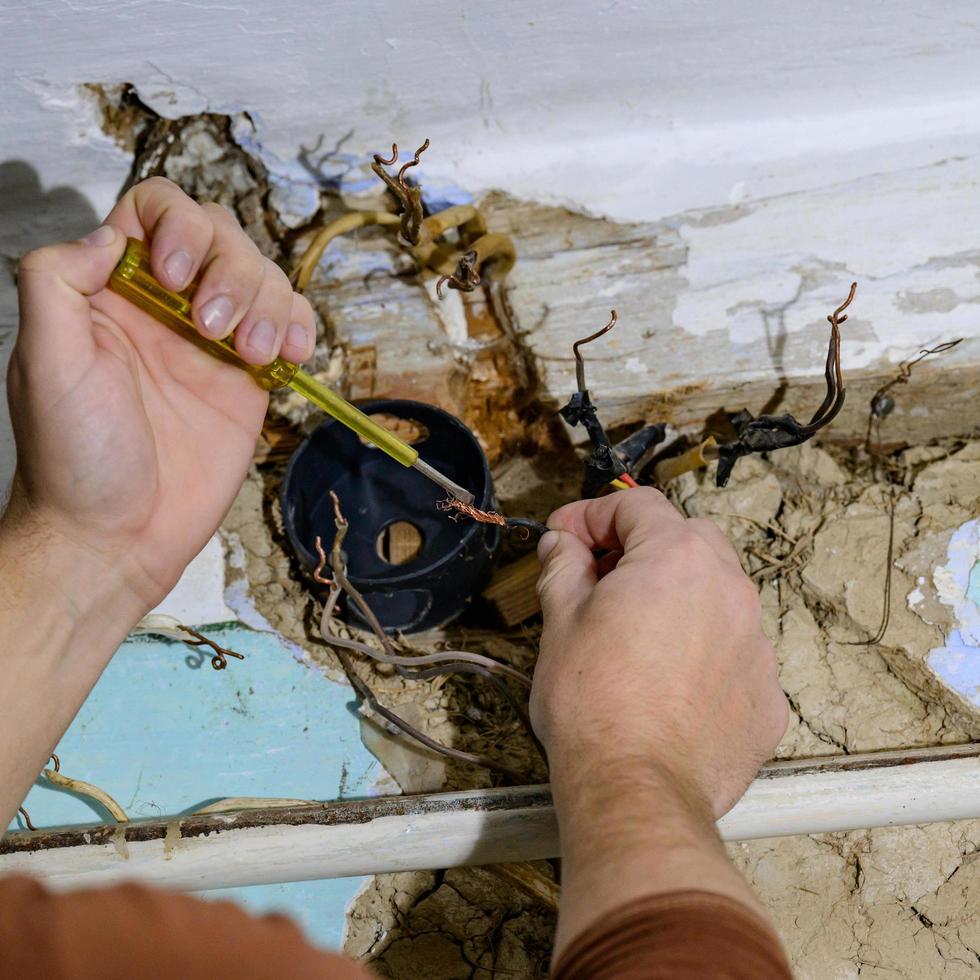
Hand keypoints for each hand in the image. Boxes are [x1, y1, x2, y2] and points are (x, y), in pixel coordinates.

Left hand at [6, 177, 315, 610]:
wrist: (118, 536)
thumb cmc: (73, 456)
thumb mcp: (46, 361)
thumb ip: (57, 282)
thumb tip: (110, 235)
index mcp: (112, 290)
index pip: (154, 212)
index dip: (177, 226)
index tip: (173, 277)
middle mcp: (166, 306)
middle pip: (222, 236)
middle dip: (231, 270)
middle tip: (211, 329)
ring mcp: (214, 342)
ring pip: (264, 277)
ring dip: (268, 303)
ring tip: (252, 355)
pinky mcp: (251, 380)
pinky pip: (290, 327)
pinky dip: (301, 327)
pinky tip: (290, 355)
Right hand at [533, 487, 787, 817]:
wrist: (636, 788)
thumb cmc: (593, 703)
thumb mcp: (560, 621)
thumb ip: (564, 566)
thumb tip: (562, 544)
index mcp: (677, 558)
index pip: (637, 505)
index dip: (592, 515)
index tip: (566, 538)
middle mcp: (729, 589)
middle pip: (687, 539)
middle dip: (643, 548)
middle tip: (600, 578)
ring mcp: (757, 643)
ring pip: (717, 595)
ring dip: (679, 598)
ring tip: (635, 635)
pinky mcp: (769, 695)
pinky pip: (735, 652)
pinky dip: (705, 653)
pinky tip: (670, 684)